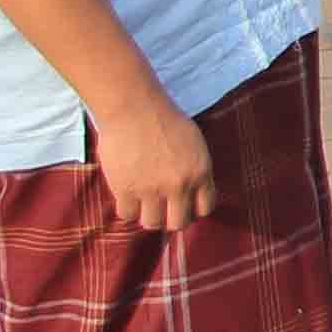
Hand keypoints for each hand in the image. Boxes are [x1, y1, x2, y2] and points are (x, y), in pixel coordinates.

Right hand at [91, 94, 215, 234]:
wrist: (134, 108)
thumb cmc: (163, 119)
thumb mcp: (194, 143)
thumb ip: (196, 169)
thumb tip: (193, 194)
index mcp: (201, 172)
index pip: (205, 208)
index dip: (194, 210)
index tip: (184, 205)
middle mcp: (179, 184)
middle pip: (179, 223)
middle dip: (171, 219)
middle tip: (162, 209)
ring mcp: (152, 189)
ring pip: (152, 224)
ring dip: (148, 215)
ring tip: (144, 203)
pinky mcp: (126, 189)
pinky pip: (127, 214)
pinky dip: (127, 208)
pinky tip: (127, 195)